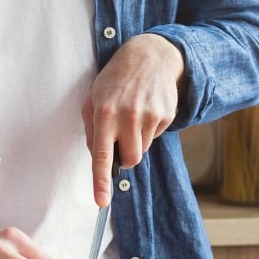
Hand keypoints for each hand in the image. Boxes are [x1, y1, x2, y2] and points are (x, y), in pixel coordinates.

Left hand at [83, 33, 184, 204]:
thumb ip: (91, 130)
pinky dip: (149, 129)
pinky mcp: (166, 115)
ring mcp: (150, 115)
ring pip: (143, 150)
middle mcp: (128, 116)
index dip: (101, 181)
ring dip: (136, 140)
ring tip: (133, 115)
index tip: (101, 202)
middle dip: (125, 157)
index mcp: (104, 113)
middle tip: (121, 137)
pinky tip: (146, 109)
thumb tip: (99, 159)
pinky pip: (155, 137)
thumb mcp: (93, 98)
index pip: (102, 155)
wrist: (149, 56)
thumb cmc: (115, 80)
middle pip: (130, 160)